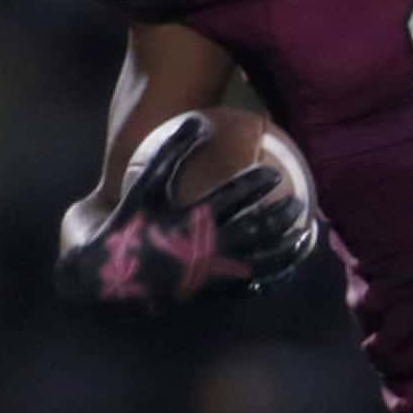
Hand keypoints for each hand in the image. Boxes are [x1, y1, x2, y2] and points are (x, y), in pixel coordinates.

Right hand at [56, 113, 316, 311]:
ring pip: (262, 262)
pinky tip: (289, 269)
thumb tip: (199, 118)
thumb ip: (171, 152)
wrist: (103, 279)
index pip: (232, 198)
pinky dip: (275, 277)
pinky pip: (251, 287)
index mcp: (191, 221)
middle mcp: (207, 249)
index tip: (276, 173)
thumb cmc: (125, 227)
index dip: (256, 184)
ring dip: (287, 248)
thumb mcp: (144, 188)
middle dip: (282, 217)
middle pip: (257, 231)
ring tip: (309, 235)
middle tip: (301, 205)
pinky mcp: (212, 294)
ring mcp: (213, 275)